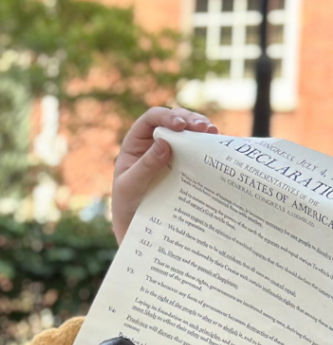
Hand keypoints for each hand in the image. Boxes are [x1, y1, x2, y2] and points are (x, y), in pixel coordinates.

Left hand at [112, 107, 218, 243]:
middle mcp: (154, 143)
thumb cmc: (127, 207)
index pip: (151, 119)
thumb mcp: (130, 187)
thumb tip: (165, 142)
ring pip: (189, 132)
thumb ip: (145, 166)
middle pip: (174, 120)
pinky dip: (208, 146)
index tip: (181, 126)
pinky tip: (217, 146)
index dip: (167, 116)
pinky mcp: (185, 165)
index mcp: (136, 143)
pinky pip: (198, 150)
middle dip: (190, 120)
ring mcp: (171, 153)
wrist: (137, 227)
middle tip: (204, 128)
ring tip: (213, 133)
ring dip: (203, 128)